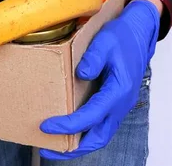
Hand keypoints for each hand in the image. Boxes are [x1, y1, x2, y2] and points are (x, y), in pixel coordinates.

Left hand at [39, 0, 160, 159]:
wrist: (137, 33)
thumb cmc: (121, 37)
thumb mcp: (105, 42)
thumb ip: (93, 58)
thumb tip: (81, 75)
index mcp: (119, 90)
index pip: (91, 116)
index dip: (68, 125)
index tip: (46, 126)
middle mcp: (120, 103)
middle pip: (98, 137)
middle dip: (73, 148)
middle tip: (47, 150)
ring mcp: (118, 106)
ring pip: (100, 135)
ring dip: (78, 144)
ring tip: (53, 147)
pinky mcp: (113, 103)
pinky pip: (99, 125)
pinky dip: (84, 133)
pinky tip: (67, 131)